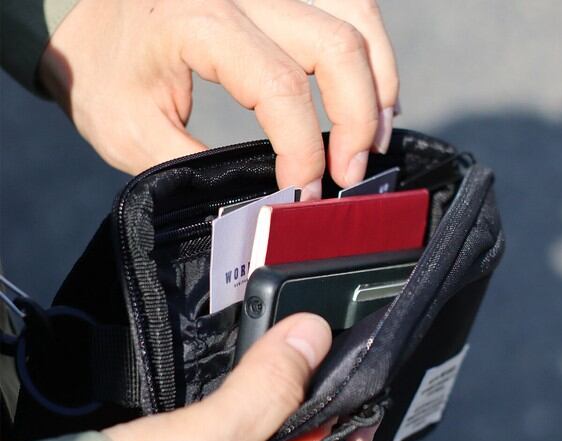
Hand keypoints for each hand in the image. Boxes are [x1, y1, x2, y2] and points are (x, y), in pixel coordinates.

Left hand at [39, 0, 398, 197]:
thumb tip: (258, 202)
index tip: (301, 193)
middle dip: (358, 119)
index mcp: (199, 22)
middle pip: (337, 44)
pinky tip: (369, 96)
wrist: (87, 19)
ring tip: (375, 138)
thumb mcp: (132, 135)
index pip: (281, 87)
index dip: (303, 150)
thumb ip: (197, 170)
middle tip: (350, 174)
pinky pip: (346, 7)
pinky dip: (369, 55)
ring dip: (377, 83)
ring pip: (355, 16)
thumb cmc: (102, 73)